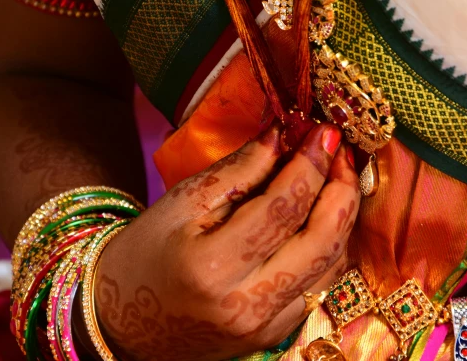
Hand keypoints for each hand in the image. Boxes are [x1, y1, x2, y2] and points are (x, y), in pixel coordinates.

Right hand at [94, 122, 359, 359]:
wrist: (123, 322)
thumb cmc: (145, 254)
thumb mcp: (181, 202)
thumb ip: (238, 171)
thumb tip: (283, 136)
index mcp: (212, 267)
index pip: (282, 208)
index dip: (310, 165)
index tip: (323, 131)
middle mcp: (247, 305)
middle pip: (322, 241)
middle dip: (342, 190)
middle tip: (339, 151)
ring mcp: (265, 327)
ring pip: (331, 265)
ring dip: (343, 216)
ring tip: (336, 176)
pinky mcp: (274, 335)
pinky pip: (320, 285)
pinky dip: (329, 245)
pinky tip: (322, 215)